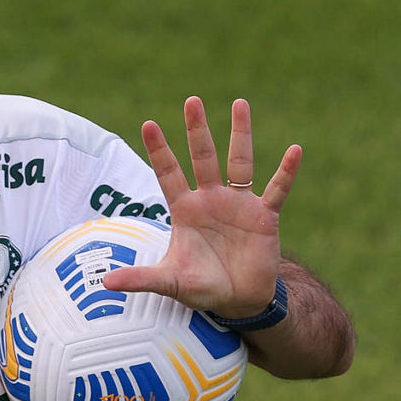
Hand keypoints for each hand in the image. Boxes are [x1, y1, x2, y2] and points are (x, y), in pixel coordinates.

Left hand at [103, 97, 300, 318]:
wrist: (238, 300)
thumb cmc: (201, 287)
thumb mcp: (170, 281)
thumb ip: (141, 278)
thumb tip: (105, 284)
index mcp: (185, 209)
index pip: (169, 173)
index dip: (159, 150)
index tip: (148, 124)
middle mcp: (211, 199)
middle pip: (203, 157)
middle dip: (197, 130)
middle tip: (191, 101)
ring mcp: (239, 204)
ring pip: (240, 162)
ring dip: (240, 134)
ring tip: (239, 103)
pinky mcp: (264, 216)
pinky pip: (277, 189)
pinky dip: (286, 172)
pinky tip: (295, 151)